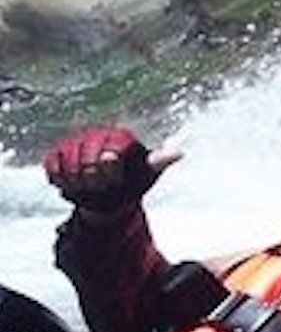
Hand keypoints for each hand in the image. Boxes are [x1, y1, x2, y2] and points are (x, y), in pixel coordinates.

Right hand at [45, 125, 172, 212]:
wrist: (108, 196)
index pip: (108, 148)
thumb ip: (158, 162)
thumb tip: (179, 152)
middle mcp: (98, 134)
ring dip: (75, 178)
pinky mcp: (58, 154)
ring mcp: (76, 143)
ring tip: (87, 186)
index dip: (108, 168)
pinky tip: (70, 184)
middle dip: (91, 175)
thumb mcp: (147, 174)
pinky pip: (51, 163)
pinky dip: (59, 177)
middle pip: (85, 153)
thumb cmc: (131, 183)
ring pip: (67, 157)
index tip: (114, 180)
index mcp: (121, 137)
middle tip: (100, 186)